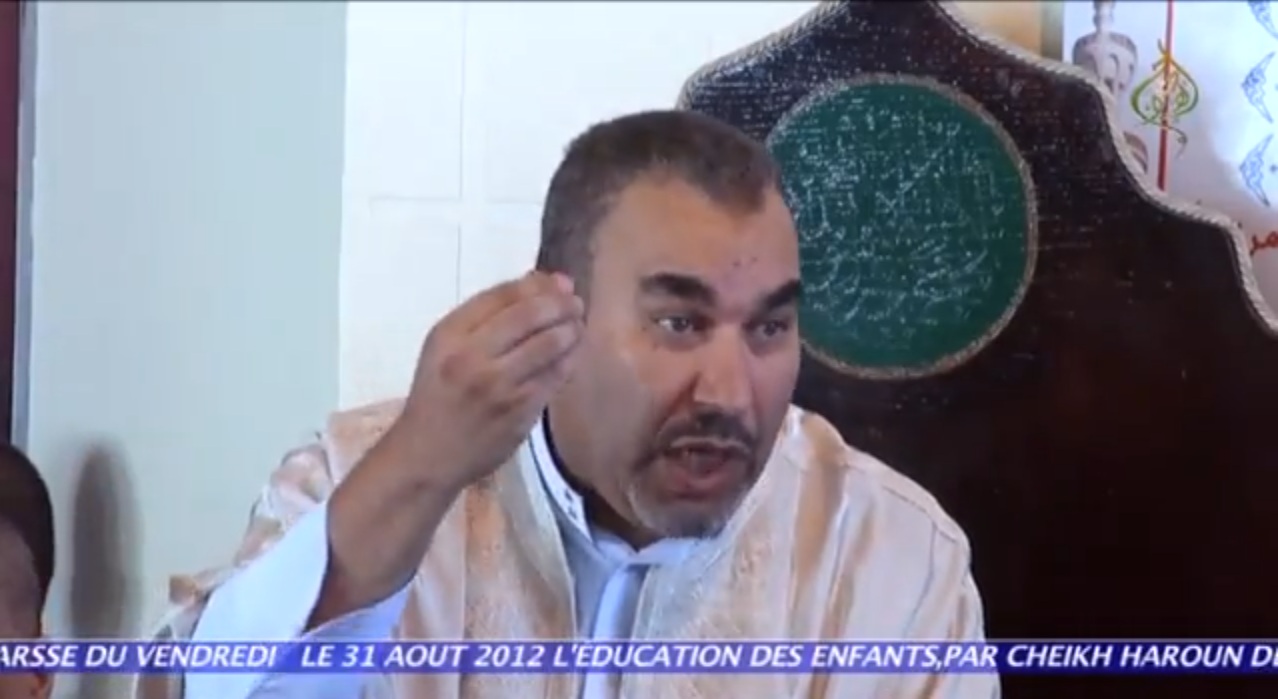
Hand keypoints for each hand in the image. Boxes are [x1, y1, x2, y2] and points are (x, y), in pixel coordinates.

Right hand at [392, 272, 583, 491]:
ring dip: (572, 328)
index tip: (558, 282)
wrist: (428, 454)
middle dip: (561, 303)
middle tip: (574, 302)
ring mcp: (499, 386)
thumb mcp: (444, 347)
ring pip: (550, 344)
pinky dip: (570, 357)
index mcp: (449, 335)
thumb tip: (540, 283)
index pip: (503, 296)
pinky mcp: (520, 411)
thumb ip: (485, 315)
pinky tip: (572, 352)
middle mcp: (473, 356)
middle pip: (531, 315)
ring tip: (576, 324)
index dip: (538, 284)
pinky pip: (556, 375)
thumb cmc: (437, 395)